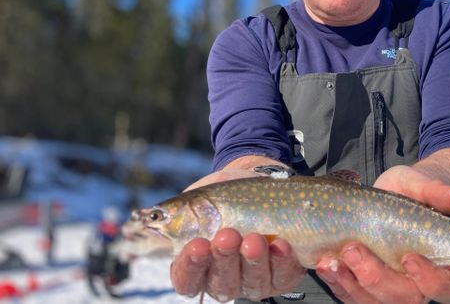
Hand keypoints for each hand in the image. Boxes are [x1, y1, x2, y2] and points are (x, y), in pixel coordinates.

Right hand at [172, 158, 305, 300]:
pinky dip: (282, 261)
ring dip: (253, 261)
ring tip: (255, 238)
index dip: (191, 266)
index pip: (187, 279)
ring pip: (252, 283)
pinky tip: (281, 244)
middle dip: (225, 260)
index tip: (198, 244)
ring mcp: (254, 279)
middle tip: (228, 235)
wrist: (257, 179)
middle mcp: (224, 278)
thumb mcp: (197, 199)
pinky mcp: (282, 275)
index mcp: (198, 265)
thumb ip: (178, 213)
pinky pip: (283, 275)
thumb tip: (153, 218)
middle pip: (221, 284)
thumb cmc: (222, 194)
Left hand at [315, 165, 449, 303]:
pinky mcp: (367, 284)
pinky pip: (353, 295)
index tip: (410, 258)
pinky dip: (338, 282)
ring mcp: (394, 286)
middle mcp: (422, 283)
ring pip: (377, 303)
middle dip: (378, 279)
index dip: (434, 282)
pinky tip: (325, 264)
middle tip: (354, 250)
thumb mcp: (423, 184)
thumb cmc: (416, 192)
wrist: (394, 192)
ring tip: (332, 260)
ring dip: (352, 285)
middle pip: (408, 300)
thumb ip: (438, 192)